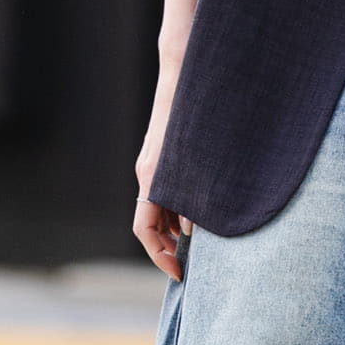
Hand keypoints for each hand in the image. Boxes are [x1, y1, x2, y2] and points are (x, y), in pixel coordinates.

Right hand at [133, 59, 194, 280]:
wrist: (185, 70)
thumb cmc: (198, 113)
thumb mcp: (200, 164)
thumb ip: (194, 198)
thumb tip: (190, 230)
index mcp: (152, 179)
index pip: (145, 232)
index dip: (160, 256)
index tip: (180, 273)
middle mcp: (148, 174)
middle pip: (150, 225)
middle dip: (168, 249)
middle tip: (191, 265)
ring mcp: (154, 166)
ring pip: (158, 210)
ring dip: (174, 231)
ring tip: (199, 247)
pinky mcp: (163, 158)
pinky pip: (164, 194)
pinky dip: (177, 212)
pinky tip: (198, 219)